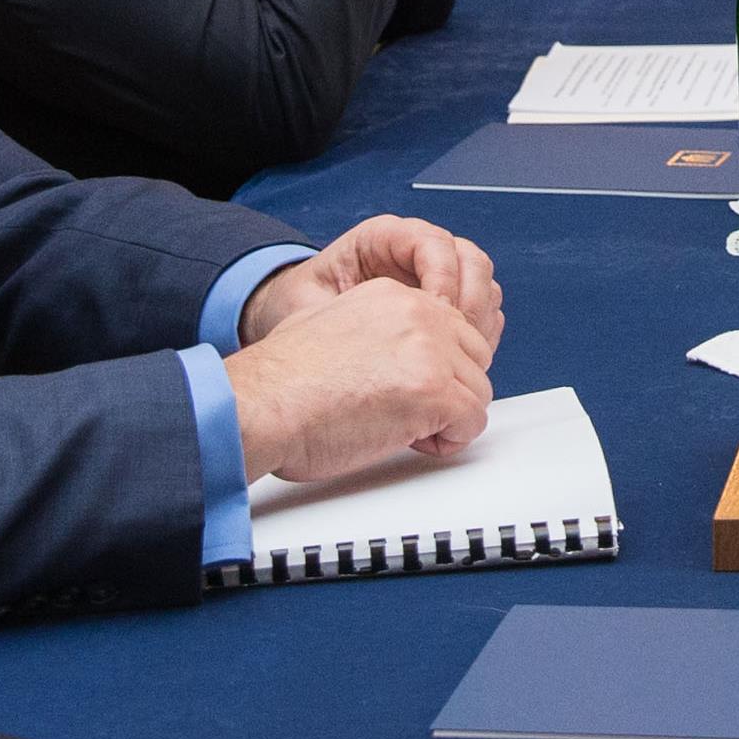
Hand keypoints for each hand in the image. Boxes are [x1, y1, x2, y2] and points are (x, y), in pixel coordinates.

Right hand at [221, 275, 495, 481]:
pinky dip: (447, 441)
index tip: (407, 390)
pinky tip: (408, 440)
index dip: (434, 369)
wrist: (260, 407)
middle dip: (448, 392)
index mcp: (394, 296)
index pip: (451, 330)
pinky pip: (472, 422)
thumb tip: (388, 357)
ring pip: (477, 392)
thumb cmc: (280, 385)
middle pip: (473, 357)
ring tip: (401, 429)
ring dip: (446, 419)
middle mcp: (418, 313)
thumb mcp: (328, 327)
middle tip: (406, 414)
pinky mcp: (434, 389)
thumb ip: (372, 332)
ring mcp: (430, 349)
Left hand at [248, 215, 504, 360]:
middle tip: (456, 340)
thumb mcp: (307, 302)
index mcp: (385, 237)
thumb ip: (335, 312)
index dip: (443, 277)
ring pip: (483, 285)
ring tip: (459, 356)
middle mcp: (417, 250)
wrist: (301, 316)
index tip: (436, 314)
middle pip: (471, 260)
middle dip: (470, 301)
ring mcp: (437, 276)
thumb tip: (372, 332)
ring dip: (479, 319)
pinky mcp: (447, 303)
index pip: (435, 243)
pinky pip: (482, 310)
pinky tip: (460, 360)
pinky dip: (480, 332)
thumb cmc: (301, 304)